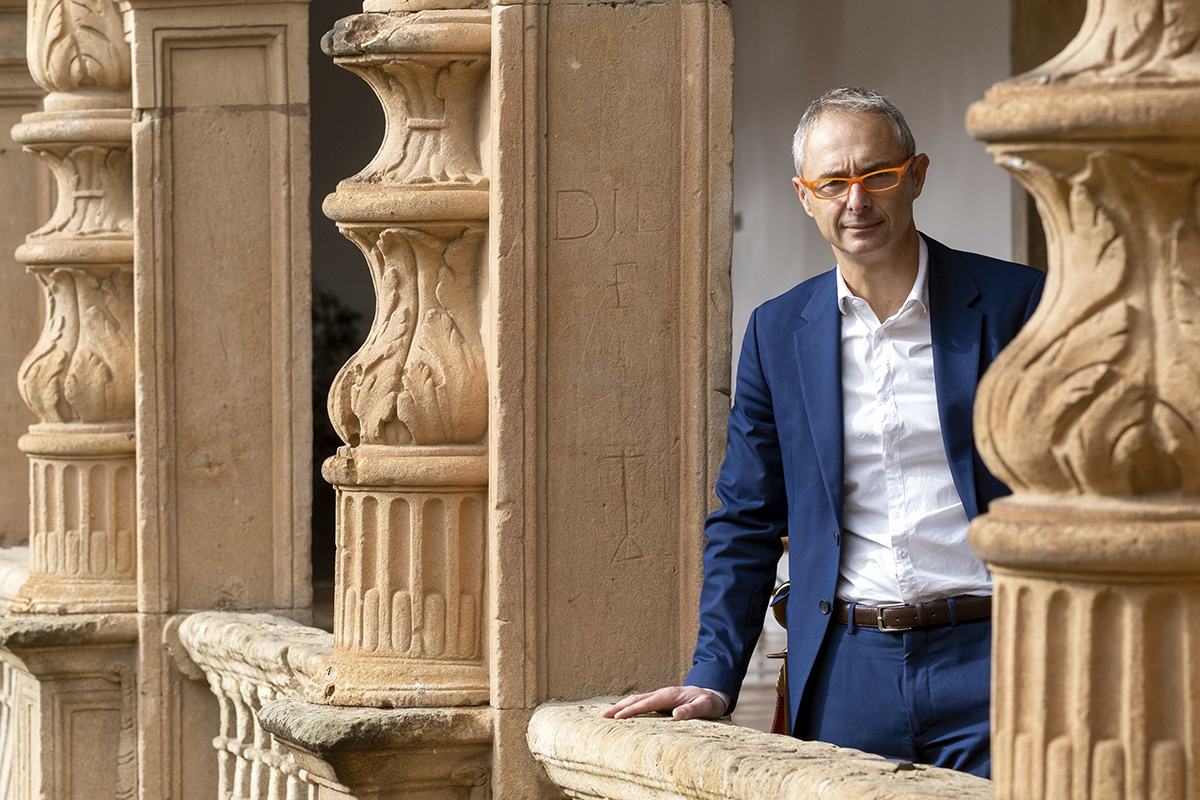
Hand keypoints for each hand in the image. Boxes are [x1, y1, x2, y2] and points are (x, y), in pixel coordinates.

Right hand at [601, 686, 727, 720]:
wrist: (714, 693)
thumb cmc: (709, 702)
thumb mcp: (705, 707)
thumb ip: (692, 710)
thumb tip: (675, 715)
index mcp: (669, 695)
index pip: (646, 703)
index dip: (631, 710)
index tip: (617, 717)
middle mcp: (662, 694)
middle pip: (636, 699)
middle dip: (618, 707)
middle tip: (602, 717)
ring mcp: (660, 697)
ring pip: (636, 700)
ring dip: (621, 706)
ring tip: (606, 716)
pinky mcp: (661, 701)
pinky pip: (641, 704)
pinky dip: (629, 707)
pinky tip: (622, 714)